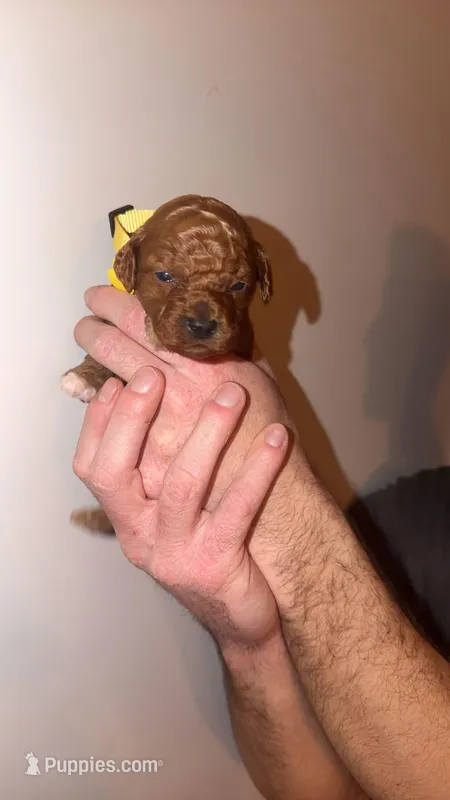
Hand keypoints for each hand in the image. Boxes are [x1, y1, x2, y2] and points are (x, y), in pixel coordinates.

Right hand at [74, 287, 308, 597]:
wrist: (238, 618)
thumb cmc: (209, 547)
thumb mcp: (176, 511)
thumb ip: (164, 462)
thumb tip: (165, 391)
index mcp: (127, 517)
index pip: (92, 467)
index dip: (99, 422)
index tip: (117, 381)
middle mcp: (140, 537)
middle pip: (114, 474)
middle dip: (132, 418)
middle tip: (155, 374)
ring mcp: (174, 554)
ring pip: (181, 486)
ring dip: (207, 433)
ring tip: (232, 393)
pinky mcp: (214, 566)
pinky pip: (237, 510)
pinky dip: (258, 469)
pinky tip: (279, 437)